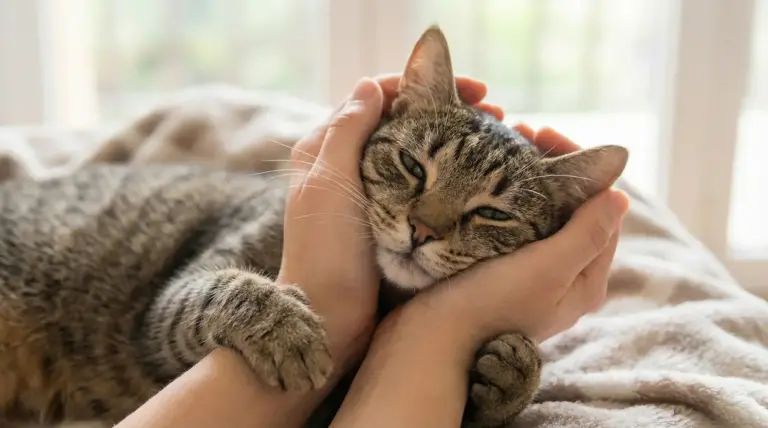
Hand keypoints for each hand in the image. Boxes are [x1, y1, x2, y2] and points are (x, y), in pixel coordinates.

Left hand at [277, 74, 502, 366]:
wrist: (330, 316)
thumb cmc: (325, 252)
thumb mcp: (330, 184)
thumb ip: (349, 132)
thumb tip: (373, 85)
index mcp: (328, 147)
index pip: (379, 97)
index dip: (426, 86)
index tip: (472, 93)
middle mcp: (351, 164)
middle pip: (408, 120)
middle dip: (454, 112)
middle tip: (499, 117)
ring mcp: (375, 193)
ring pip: (424, 149)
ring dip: (461, 139)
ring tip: (502, 139)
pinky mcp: (394, 220)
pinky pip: (429, 182)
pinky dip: (458, 170)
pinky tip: (485, 173)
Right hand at [410, 125, 629, 349]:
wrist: (433, 340)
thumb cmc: (490, 306)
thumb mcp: (547, 269)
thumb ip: (587, 234)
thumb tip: (620, 196)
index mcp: (585, 279)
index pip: (600, 208)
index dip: (580, 167)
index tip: (542, 136)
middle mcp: (563, 276)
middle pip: (572, 207)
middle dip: (552, 168)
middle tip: (520, 135)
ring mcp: (530, 274)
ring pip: (542, 212)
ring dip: (529, 179)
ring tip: (503, 149)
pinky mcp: (499, 270)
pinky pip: (516, 223)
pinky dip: (508, 196)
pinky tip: (488, 180)